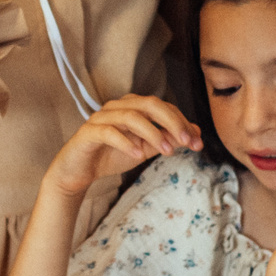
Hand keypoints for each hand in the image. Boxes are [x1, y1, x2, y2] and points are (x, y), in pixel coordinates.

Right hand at [42, 94, 200, 197]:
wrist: (78, 171)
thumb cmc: (111, 155)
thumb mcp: (145, 149)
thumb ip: (166, 139)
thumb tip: (195, 132)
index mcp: (132, 107)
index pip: (162, 107)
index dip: (182, 121)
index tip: (197, 141)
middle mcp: (117, 107)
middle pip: (149, 104)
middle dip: (172, 122)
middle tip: (188, 141)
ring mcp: (101, 118)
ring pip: (131, 116)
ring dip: (152, 133)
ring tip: (166, 151)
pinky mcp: (88, 132)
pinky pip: (108, 132)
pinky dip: (126, 142)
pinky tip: (138, 154)